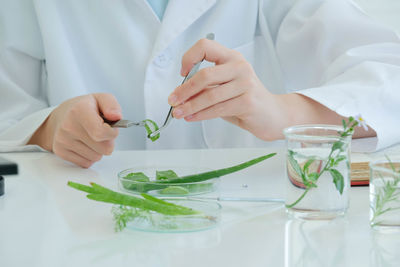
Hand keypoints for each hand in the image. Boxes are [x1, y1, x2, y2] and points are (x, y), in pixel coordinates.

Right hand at [28, 93, 120, 167]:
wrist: (62, 116)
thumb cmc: (85, 108)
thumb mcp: (100, 99)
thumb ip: (112, 105)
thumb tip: (116, 117)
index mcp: (79, 110)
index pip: (101, 132)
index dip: (112, 133)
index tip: (111, 128)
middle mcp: (68, 126)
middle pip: (104, 148)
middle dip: (108, 142)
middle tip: (101, 132)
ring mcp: (63, 140)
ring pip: (96, 157)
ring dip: (98, 149)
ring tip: (91, 137)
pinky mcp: (60, 151)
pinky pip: (86, 163)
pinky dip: (89, 156)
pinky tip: (84, 144)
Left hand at [168, 38, 284, 140]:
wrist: (272, 115)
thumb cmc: (245, 101)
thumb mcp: (224, 88)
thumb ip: (206, 87)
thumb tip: (180, 93)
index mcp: (232, 58)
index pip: (205, 46)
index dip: (189, 57)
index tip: (182, 72)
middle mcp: (239, 67)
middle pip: (204, 75)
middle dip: (184, 90)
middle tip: (173, 100)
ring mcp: (245, 83)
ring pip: (209, 95)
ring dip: (189, 106)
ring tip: (178, 113)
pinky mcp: (247, 101)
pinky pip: (217, 109)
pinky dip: (200, 114)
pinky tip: (192, 117)